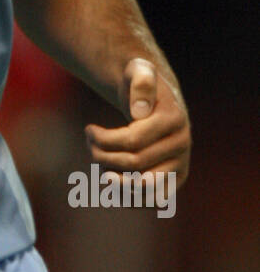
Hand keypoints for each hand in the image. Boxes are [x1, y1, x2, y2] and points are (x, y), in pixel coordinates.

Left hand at [84, 57, 191, 190]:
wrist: (156, 103)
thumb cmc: (141, 86)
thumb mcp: (139, 72)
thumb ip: (141, 83)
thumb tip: (139, 112)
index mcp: (174, 120)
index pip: (132, 141)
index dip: (103, 139)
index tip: (88, 130)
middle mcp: (182, 145)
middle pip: (133, 163)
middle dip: (103, 155)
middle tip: (90, 144)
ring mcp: (180, 165)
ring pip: (141, 186)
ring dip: (112, 178)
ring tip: (99, 163)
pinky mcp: (174, 182)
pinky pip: (150, 200)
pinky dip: (126, 197)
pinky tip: (108, 183)